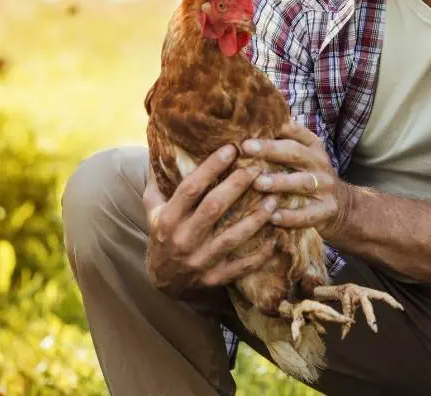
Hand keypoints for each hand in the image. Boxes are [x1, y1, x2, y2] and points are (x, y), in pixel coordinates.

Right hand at [143, 145, 278, 297]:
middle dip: (237, 186)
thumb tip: (162, 148)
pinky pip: (241, 266)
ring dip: (255, 218)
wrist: (162, 283)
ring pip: (232, 237)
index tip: (231, 149)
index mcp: (168, 219)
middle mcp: (183, 239)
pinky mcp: (214, 278)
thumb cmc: (162, 236)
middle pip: (213, 208)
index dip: (211, 167)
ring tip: (274, 199)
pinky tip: (277, 238)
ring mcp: (199, 261)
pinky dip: (260, 254)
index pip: (190, 188)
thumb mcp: (153, 210)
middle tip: (258, 168)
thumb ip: (158, 182)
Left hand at [242, 120, 352, 239]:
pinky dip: (290, 216)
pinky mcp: (326, 210)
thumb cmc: (309, 175)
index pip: (294, 130)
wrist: (343, 204)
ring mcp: (325, 187)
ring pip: (302, 182)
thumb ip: (281, 142)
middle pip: (295, 153)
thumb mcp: (302, 155)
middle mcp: (319, 163)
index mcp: (312, 145)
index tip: (250, 126)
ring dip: (279, 182)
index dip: (274, 127)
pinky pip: (307, 214)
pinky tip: (272, 217)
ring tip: (258, 183)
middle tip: (246, 148)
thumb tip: (247, 125)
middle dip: (270, 149)